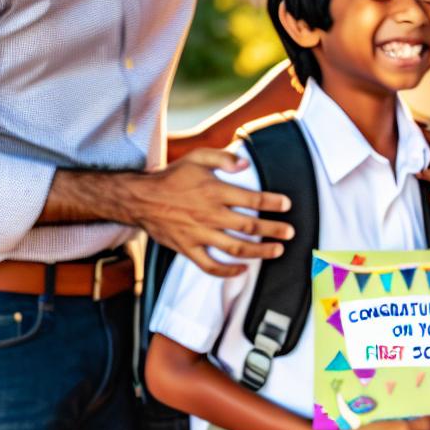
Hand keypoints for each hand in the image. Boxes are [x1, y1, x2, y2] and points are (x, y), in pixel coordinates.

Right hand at [113, 150, 292, 276]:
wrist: (140, 198)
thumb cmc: (171, 177)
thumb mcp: (197, 158)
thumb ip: (222, 158)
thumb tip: (245, 163)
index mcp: (214, 191)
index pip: (251, 198)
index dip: (272, 202)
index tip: (286, 205)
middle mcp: (209, 214)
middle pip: (248, 226)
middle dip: (273, 230)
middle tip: (289, 232)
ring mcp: (199, 234)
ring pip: (235, 248)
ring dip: (259, 251)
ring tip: (276, 251)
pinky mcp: (188, 249)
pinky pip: (210, 266)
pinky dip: (228, 271)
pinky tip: (242, 270)